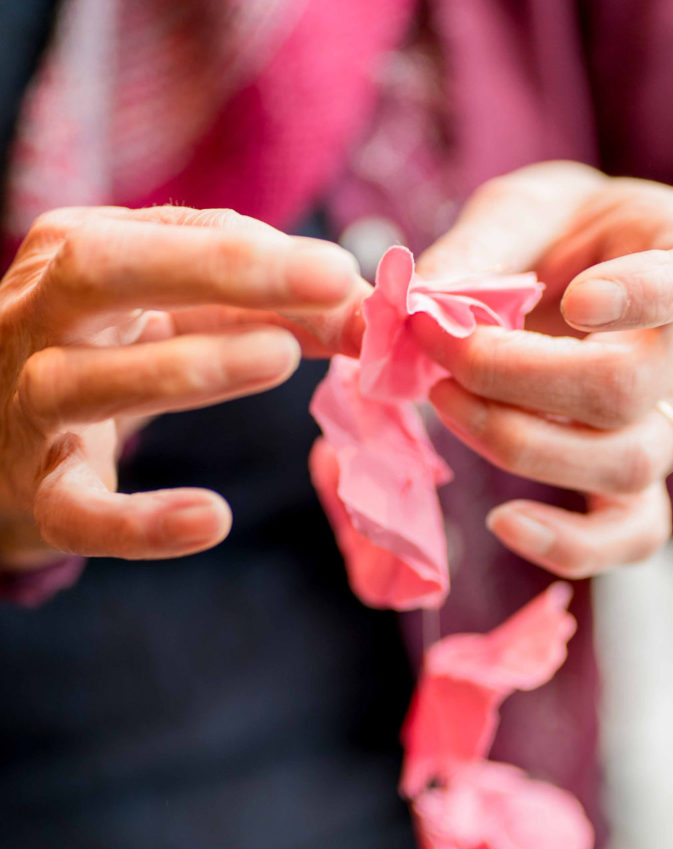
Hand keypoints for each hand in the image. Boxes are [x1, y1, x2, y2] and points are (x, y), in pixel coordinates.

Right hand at [0, 205, 365, 566]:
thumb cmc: (103, 358)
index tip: (342, 271)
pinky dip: (140, 522)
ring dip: (182, 368)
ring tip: (281, 356)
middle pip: (103, 271)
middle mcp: (36, 318)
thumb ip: (264, 312)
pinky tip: (212, 520)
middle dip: (218, 270)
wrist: (2, 444)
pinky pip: (77, 511)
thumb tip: (367, 318)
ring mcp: (25, 406)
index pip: (165, 234)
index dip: (258, 252)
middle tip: (328, 280)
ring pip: (82, 380)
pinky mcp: (34, 495)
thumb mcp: (176, 320)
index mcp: (75, 255)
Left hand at [416, 161, 672, 577]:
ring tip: (443, 400)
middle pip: (623, 390)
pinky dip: (567, 543)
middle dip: (509, 376)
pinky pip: (626, 535)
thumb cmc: (560, 235)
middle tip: (438, 344)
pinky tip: (502, 521)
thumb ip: (483, 246)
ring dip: (514, 441)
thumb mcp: (524, 212)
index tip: (579, 299)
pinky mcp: (633, 481)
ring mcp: (664, 426)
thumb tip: (423, 298)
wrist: (581, 275)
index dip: (640, 296)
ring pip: (622, 465)